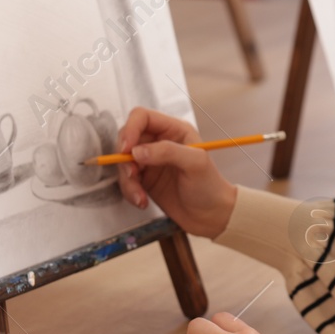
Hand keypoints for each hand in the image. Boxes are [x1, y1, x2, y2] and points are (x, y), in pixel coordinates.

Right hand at [115, 107, 236, 236]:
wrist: (211, 216)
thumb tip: (136, 151)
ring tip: (140, 196)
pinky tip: (142, 201)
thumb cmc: (210, 187)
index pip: (142, 117)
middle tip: (132, 175)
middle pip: (127, 139)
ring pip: (123, 162)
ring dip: (127, 181)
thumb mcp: (195, 163)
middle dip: (124, 159)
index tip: (126, 149)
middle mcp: (160, 142)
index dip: (130, 129)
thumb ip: (167, 151)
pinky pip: (126, 180)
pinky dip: (129, 191)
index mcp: (175, 130)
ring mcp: (151, 161)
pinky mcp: (145, 179)